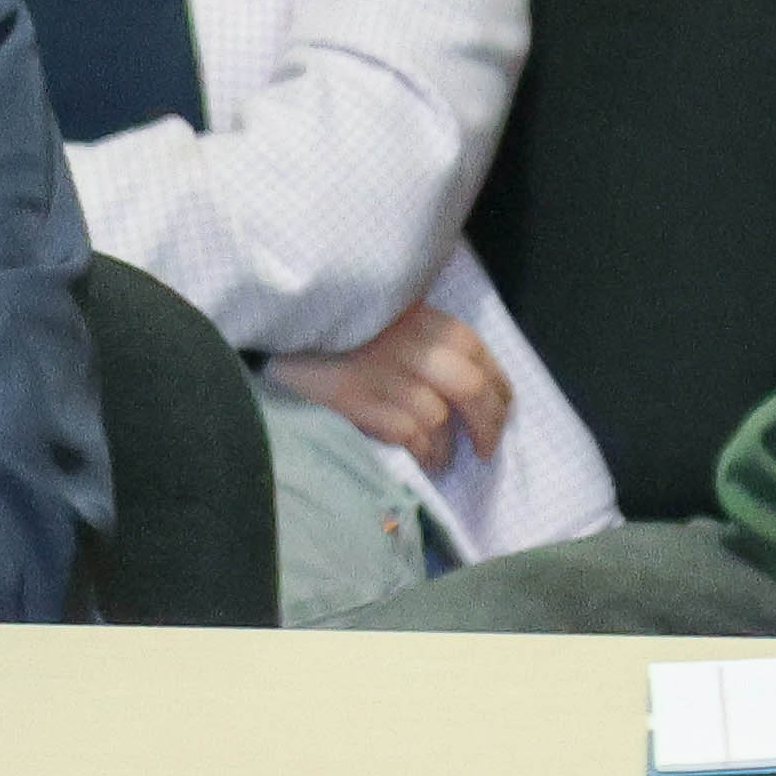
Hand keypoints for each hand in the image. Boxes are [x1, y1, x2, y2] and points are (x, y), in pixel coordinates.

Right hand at [270, 295, 512, 473]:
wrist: (273, 327)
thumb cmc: (333, 327)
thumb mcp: (384, 316)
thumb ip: (422, 337)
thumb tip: (468, 382)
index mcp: (419, 315)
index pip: (477, 351)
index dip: (498, 388)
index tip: (501, 410)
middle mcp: (406, 341)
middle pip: (470, 387)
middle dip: (488, 424)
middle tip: (485, 448)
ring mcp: (379, 370)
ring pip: (439, 418)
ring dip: (448, 448)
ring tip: (443, 459)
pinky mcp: (354, 397)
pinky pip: (408, 434)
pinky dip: (423, 452)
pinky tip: (421, 459)